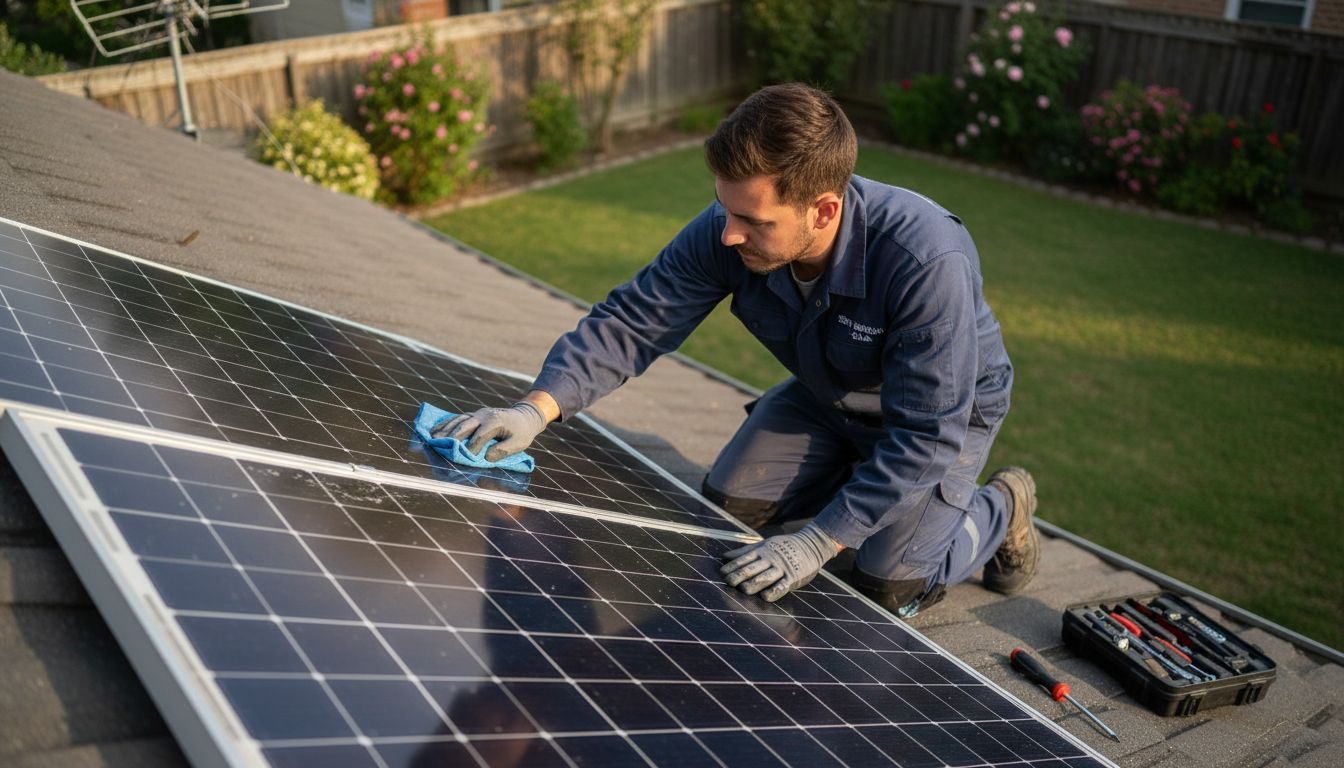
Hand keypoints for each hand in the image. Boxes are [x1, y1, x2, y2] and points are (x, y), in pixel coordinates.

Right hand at [431, 402, 547, 461]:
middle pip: (465, 425)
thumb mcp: (519, 443)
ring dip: (444, 429)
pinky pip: (458, 418)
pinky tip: (435, 429)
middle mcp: (484, 415)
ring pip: (459, 420)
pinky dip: (446, 423)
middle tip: (438, 445)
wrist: (525, 415)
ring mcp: (478, 414)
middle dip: (452, 436)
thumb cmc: (522, 432)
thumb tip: (486, 458)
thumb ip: (504, 451)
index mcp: (495, 422)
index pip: (480, 435)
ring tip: (432, 437)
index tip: (464, 456)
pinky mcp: (474, 415)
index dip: (472, 446)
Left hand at [720, 523, 840, 601]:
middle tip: (729, 582)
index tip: (722, 573)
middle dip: (739, 576)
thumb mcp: (764, 543)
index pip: (744, 559)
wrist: (812, 544)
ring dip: (753, 584)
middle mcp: (770, 559)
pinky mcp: (793, 577)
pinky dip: (774, 591)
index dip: (732, 567)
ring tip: (743, 589)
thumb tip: (724, 556)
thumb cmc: (784, 546)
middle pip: (752, 569)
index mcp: (762, 551)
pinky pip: (783, 586)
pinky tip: (765, 596)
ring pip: (765, 577)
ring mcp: (782, 568)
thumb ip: (745, 552)